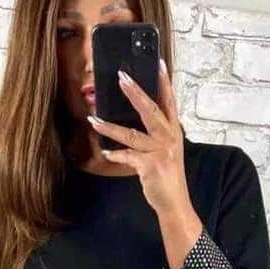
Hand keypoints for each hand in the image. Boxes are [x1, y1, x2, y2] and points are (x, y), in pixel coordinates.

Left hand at [87, 60, 190, 215]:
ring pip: (131, 134)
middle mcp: (169, 138)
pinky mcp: (149, 166)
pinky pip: (127, 156)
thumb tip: (136, 124)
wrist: (175, 203)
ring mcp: (160, 151)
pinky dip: (115, 154)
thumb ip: (156, 136)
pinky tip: (105, 152)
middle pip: (150, 109)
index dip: (164, 82)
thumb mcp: (167, 152)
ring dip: (109, 127)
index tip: (159, 63)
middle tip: (122, 77)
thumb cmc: (168, 177)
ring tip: (93, 119)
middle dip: (135, 92)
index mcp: (173, 132)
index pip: (169, 102)